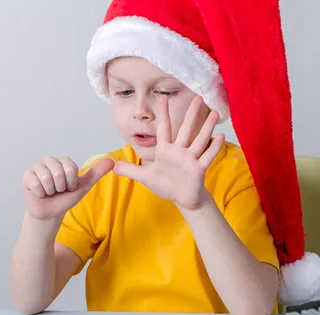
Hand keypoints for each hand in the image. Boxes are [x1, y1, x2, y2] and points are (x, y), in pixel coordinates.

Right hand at [22, 156, 114, 219]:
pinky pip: (35, 183)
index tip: (68, 187)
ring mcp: (36, 167)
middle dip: (60, 187)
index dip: (71, 183)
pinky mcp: (26, 176)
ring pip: (46, 178)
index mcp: (63, 161)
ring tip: (49, 193)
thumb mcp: (83, 187)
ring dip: (50, 191)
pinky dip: (40, 193)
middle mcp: (49, 161)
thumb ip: (96, 173)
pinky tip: (40, 194)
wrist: (50, 213)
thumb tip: (112, 161)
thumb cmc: (65, 199)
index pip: (70, 169)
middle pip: (58, 172)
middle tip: (58, 191)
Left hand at [113, 95, 224, 210]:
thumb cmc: (165, 184)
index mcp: (165, 150)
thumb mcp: (145, 177)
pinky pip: (207, 156)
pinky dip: (213, 147)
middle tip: (198, 97)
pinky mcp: (198, 169)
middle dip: (191, 114)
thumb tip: (113, 166)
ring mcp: (190, 159)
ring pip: (199, 140)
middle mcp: (179, 151)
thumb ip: (130, 170)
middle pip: (185, 129)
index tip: (163, 97)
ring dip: (206, 127)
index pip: (164, 128)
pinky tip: (220, 135)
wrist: (182, 198)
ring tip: (214, 113)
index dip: (163, 113)